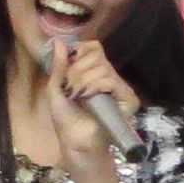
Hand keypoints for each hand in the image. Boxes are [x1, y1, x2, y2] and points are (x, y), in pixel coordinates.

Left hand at [45, 39, 139, 170]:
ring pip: (102, 68)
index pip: (93, 48)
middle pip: (96, 56)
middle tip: (71, 91)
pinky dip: (96, 86)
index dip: (79, 54)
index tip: (67, 72)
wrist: (75, 142)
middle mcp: (109, 77)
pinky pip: (111, 80)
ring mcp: (119, 88)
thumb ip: (58, 65)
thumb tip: (58, 40)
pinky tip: (88, 97)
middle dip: (77, 72)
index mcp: (94, 72)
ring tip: (78, 98)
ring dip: (83, 82)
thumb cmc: (66, 120)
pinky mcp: (127, 100)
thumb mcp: (56, 89)